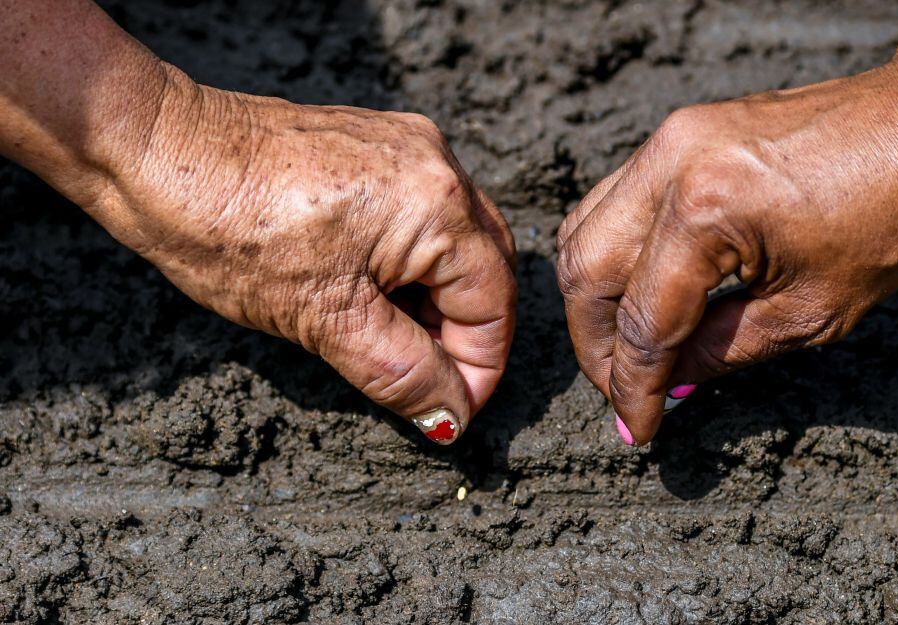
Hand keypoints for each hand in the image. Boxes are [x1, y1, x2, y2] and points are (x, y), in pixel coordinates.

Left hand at [88, 67, 515, 443]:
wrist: (157, 152)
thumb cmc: (232, 231)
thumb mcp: (325, 321)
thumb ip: (402, 372)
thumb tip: (451, 416)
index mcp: (438, 206)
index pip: (493, 305)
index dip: (477, 370)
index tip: (450, 412)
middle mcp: (439, 164)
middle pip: (486, 269)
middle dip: (463, 334)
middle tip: (426, 382)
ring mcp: (409, 147)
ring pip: (455, 242)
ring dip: (435, 300)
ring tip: (386, 337)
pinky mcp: (379, 144)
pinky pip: (423, 213)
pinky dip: (410, 263)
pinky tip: (368, 289)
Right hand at [556, 60, 897, 444]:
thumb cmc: (894, 213)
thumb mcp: (812, 312)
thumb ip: (721, 352)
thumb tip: (668, 384)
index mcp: (706, 210)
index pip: (644, 320)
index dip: (634, 385)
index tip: (637, 426)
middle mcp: (671, 163)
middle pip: (588, 272)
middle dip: (597, 347)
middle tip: (625, 392)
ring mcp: (669, 139)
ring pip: (585, 232)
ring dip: (596, 300)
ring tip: (628, 349)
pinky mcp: (677, 132)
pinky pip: (612, 201)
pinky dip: (613, 254)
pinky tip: (638, 290)